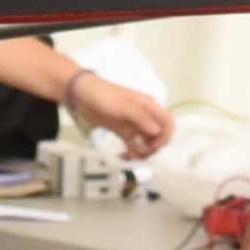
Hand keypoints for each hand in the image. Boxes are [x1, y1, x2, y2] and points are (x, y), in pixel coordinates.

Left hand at [61, 68, 176, 155]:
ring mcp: (134, 125)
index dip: (165, 136)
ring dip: (141, 152)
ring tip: (129, 154)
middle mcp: (144, 116)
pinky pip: (133, 145)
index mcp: (149, 106)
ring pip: (146, 143)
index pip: (167, 123)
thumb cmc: (103, 94)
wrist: (82, 96)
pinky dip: (131, 152)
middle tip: (139, 151)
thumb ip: (142, 118)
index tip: (154, 145)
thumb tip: (157, 131)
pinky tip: (123, 155)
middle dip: (152, 147)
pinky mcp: (123, 131)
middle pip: (158, 136)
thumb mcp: (124, 106)